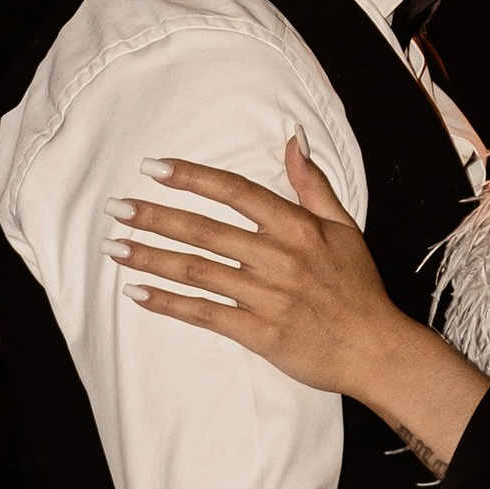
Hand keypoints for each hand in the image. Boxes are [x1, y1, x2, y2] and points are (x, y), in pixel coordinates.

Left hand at [110, 136, 398, 402]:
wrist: (374, 349)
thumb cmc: (358, 286)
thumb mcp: (344, 227)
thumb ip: (313, 184)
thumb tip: (294, 140)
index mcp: (297, 227)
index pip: (236, 192)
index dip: (192, 178)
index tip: (155, 168)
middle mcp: (278, 258)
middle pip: (204, 230)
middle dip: (155, 216)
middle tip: (117, 208)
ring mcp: (266, 297)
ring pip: (197, 271)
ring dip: (151, 257)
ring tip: (115, 247)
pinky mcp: (258, 333)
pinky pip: (204, 314)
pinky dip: (168, 303)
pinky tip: (138, 293)